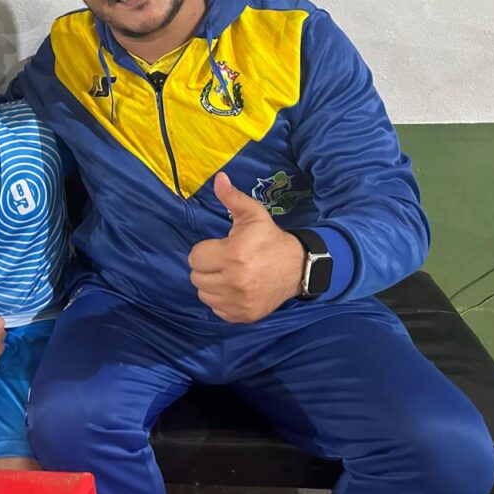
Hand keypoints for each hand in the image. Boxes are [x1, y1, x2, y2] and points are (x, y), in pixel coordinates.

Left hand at [188, 172, 304, 322]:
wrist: (298, 267)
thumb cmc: (269, 239)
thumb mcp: (253, 215)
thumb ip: (232, 198)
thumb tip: (219, 178)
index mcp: (233, 255)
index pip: (195, 257)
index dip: (205, 250)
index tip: (220, 247)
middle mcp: (234, 281)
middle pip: (196, 276)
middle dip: (207, 267)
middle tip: (225, 261)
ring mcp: (239, 301)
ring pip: (204, 294)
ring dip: (212, 284)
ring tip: (229, 274)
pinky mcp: (244, 315)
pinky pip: (216, 309)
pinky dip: (222, 300)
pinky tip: (235, 288)